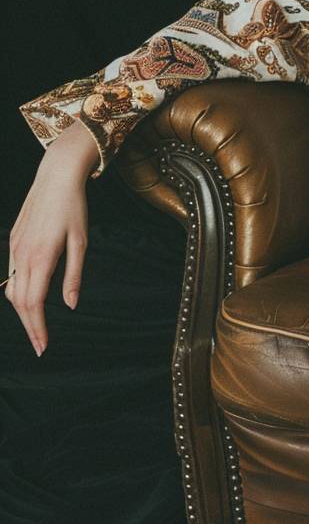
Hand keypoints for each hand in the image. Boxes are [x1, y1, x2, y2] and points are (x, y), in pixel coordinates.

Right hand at [6, 122, 97, 355]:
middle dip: (29, 327)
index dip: (37, 327)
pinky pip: (11, 274)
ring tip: (36, 328)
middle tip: (41, 346)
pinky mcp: (13, 241)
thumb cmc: (74, 208)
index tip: (44, 345)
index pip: (34, 303)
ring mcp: (15, 247)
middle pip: (19, 302)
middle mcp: (23, 254)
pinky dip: (18, 293)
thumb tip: (71, 305)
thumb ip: (74, 275)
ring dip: (23, 312)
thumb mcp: (81, 242)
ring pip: (12, 289)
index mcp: (42, 256)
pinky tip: (29, 301)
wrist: (56, 177)